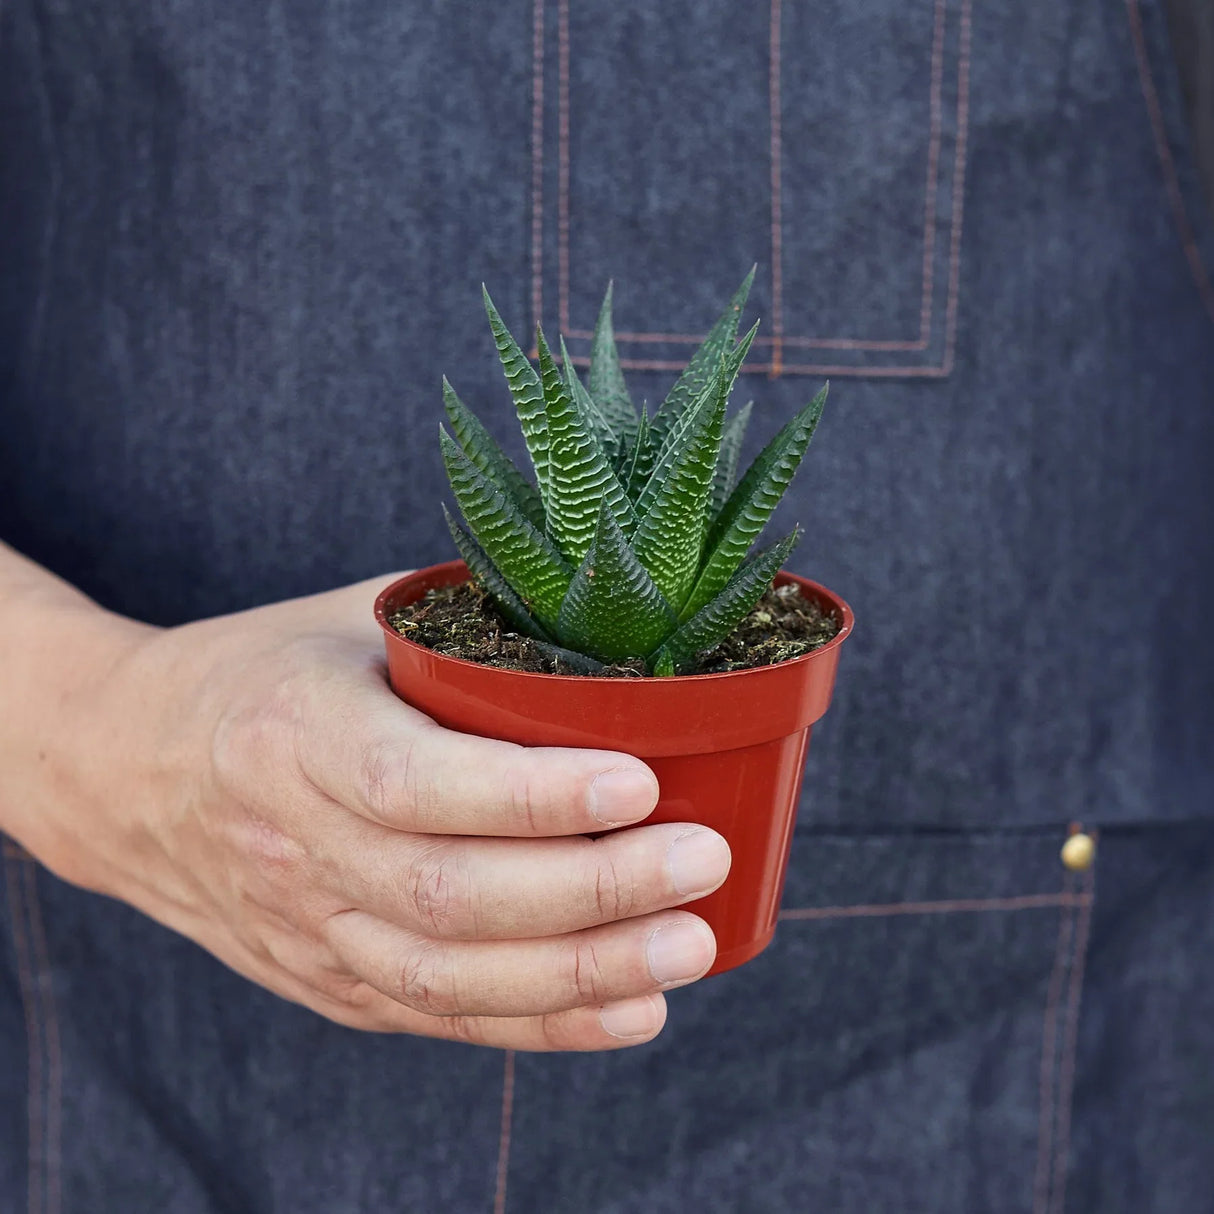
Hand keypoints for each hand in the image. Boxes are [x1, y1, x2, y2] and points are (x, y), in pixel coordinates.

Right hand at [23, 575, 730, 1050]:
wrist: (125, 765)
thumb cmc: (262, 672)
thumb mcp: (344, 620)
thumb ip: (459, 627)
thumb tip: (604, 623)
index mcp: (292, 732)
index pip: (413, 781)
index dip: (530, 794)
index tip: (640, 783)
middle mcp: (291, 843)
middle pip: (446, 894)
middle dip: (589, 890)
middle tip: (699, 860)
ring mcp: (306, 925)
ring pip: (448, 974)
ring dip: (581, 973)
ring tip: (689, 945)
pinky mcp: (325, 978)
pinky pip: (437, 1016)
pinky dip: (541, 1024)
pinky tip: (632, 1009)